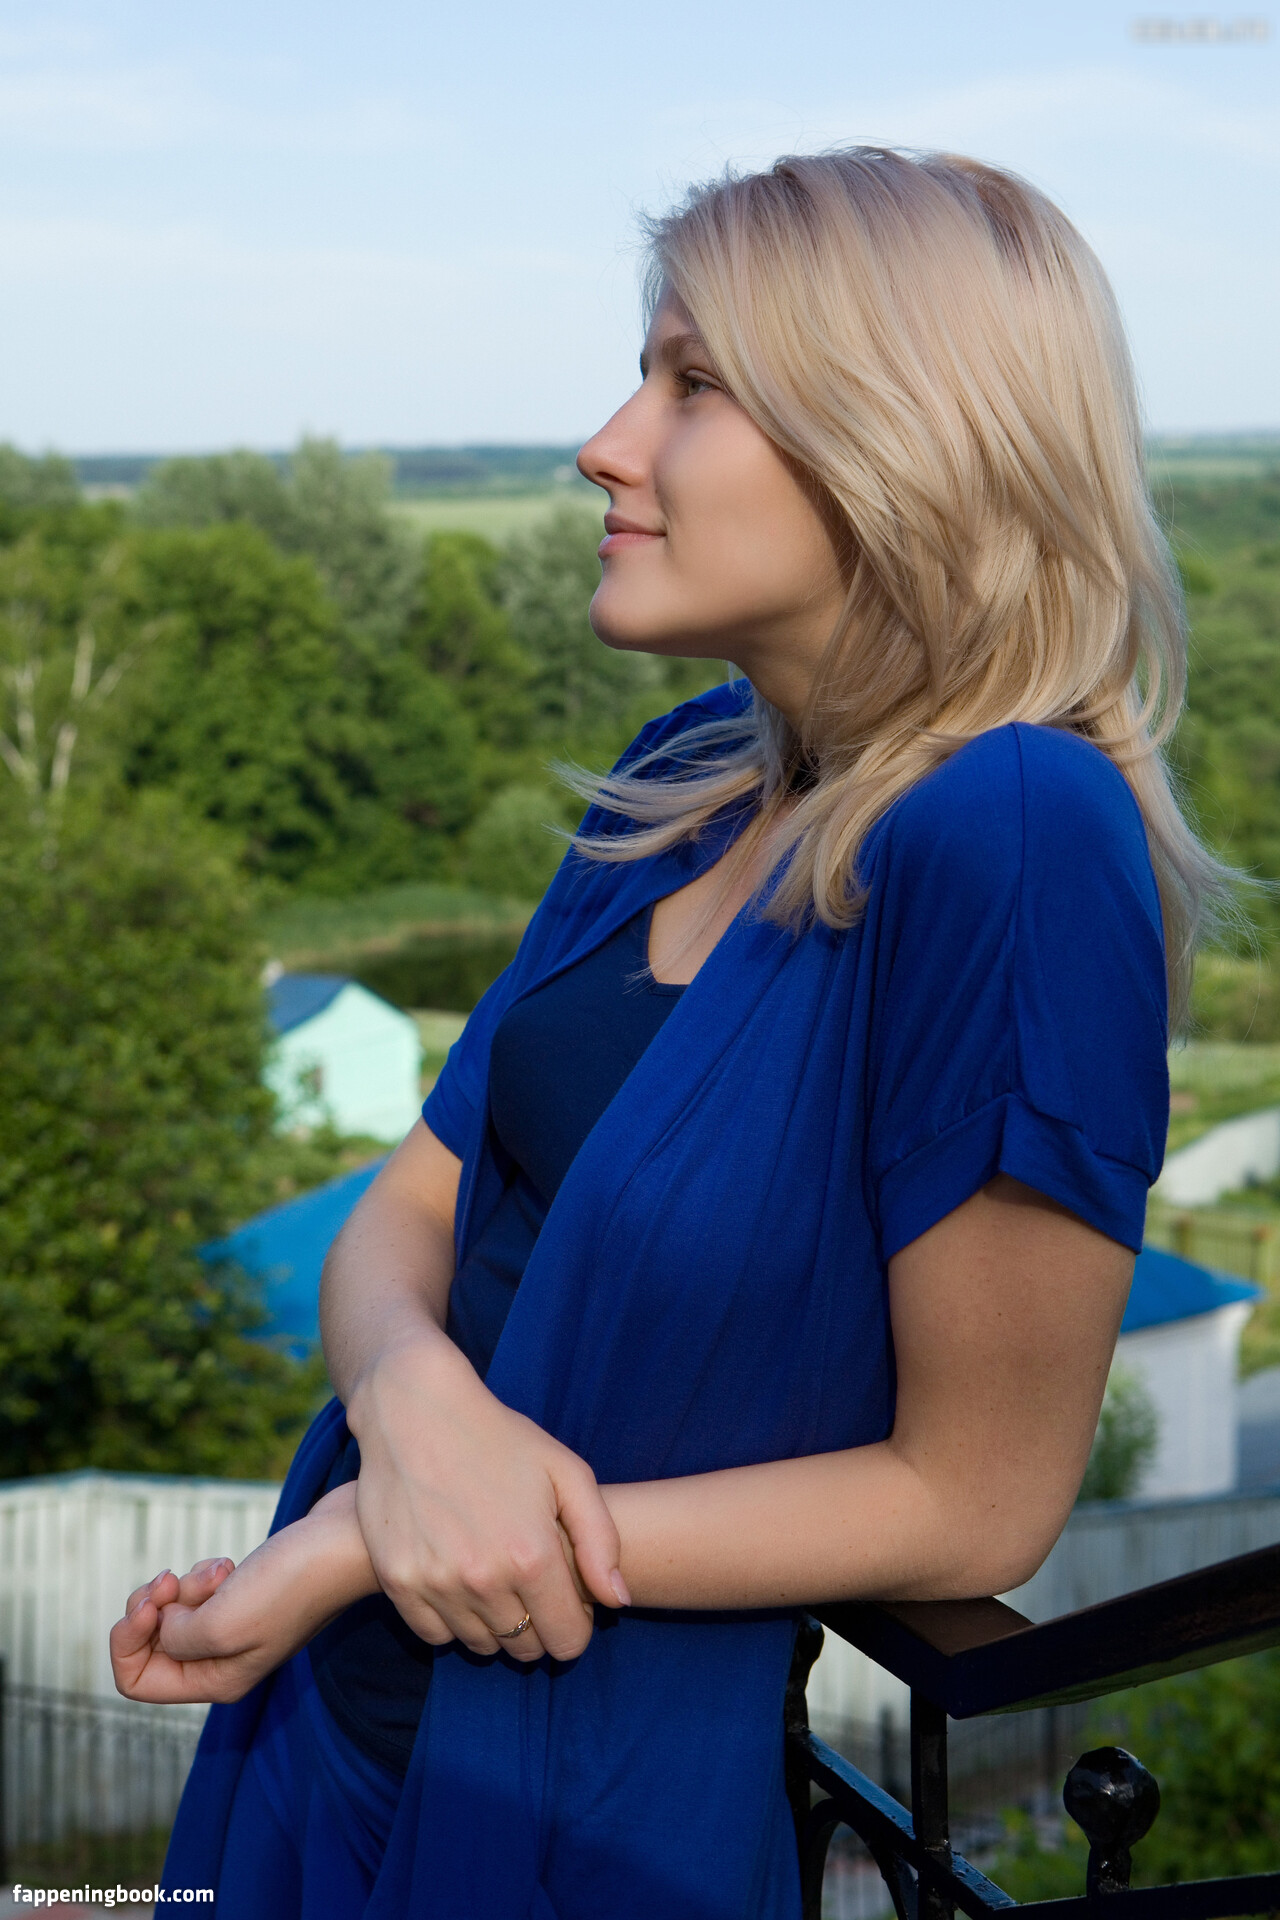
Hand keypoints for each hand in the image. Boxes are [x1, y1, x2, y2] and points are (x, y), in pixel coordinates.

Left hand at [109, 1485, 377, 1704]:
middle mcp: (223, 1661)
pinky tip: (231, 1563)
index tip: (150, 1606)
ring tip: (221, 1570)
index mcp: (217, 1682)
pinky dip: (204, 1571)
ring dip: (184, 1583)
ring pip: (173, 1610)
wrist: (346, 1539)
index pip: (137, 1682)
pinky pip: (197, 1588)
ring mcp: (235, 1625)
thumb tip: (164, 1625)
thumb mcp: (222, 1623)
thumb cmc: (291, 1583)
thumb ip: (175, 1638)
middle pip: (150, 1643)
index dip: (128, 1642)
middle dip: (153, 1605)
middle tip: (171, 1580)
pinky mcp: (245, 1594)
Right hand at [347, 1333, 629, 1664]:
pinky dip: (452, 1619)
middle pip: (525, 1649)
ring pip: (481, 1646)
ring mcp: (436, 1584)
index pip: (568, 1641)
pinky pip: (436, 1635)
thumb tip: (619, 1601)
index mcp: (531, 1556)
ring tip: (495, 1576)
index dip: (576, 1626)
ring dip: (495, 1623)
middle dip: (537, 1626)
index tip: (568, 1601)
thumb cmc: (500, 1438)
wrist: (416, 1411)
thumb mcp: (566, 1472)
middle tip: (529, 1583)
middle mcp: (483, 1580)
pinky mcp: (398, 1583)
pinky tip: (459, 1578)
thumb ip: (600, 1541)